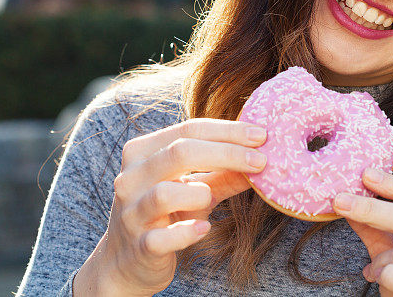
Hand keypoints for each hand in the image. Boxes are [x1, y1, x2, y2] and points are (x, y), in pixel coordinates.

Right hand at [85, 117, 267, 295]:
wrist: (128, 261)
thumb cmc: (167, 214)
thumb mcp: (196, 188)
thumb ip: (225, 172)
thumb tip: (264, 157)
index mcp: (143, 152)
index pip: (189, 130)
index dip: (228, 131)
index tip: (262, 136)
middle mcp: (132, 178)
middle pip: (180, 153)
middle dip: (227, 153)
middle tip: (261, 160)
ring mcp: (132, 213)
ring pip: (165, 193)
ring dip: (199, 192)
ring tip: (213, 196)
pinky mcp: (139, 247)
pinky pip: (162, 238)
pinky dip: (186, 232)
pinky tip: (205, 227)